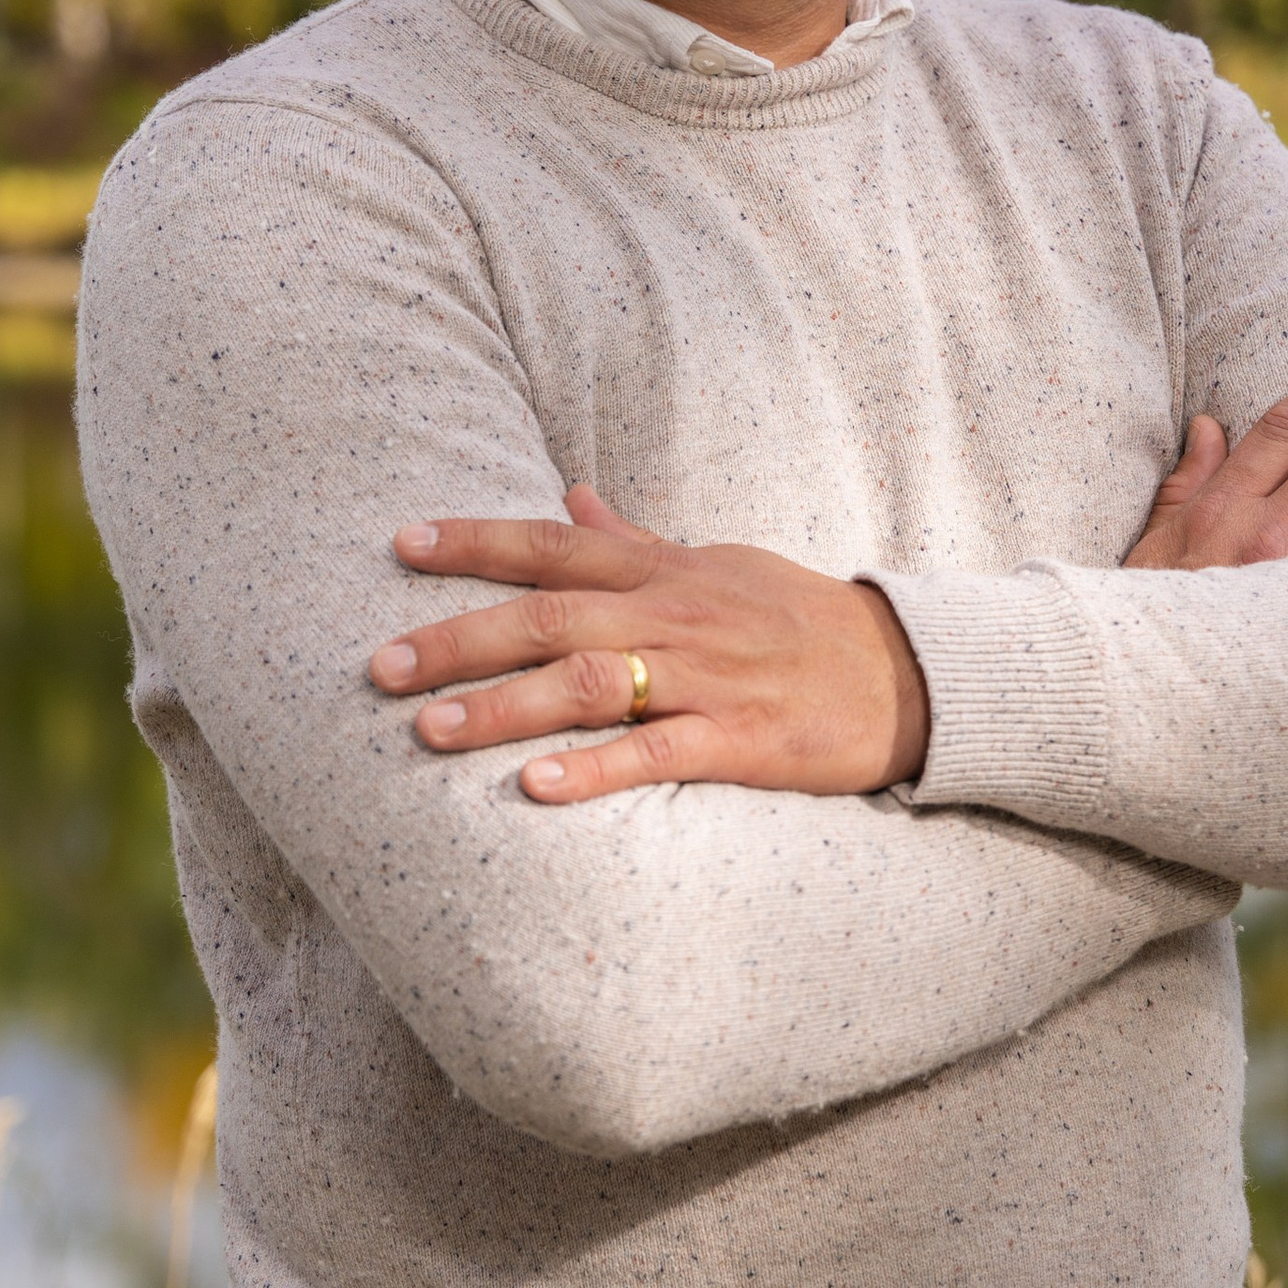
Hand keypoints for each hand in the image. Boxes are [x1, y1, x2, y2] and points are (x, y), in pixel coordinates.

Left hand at [370, 487, 930, 805]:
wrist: (907, 670)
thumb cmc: (797, 618)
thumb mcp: (716, 561)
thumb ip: (634, 540)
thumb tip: (568, 499)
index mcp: (665, 570)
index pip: (552, 547)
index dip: (475, 541)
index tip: (402, 544)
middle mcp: (675, 613)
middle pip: (550, 616)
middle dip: (460, 639)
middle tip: (381, 666)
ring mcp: (707, 676)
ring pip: (589, 682)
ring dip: (503, 707)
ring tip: (430, 730)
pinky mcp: (741, 739)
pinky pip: (659, 752)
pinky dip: (597, 769)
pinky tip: (538, 788)